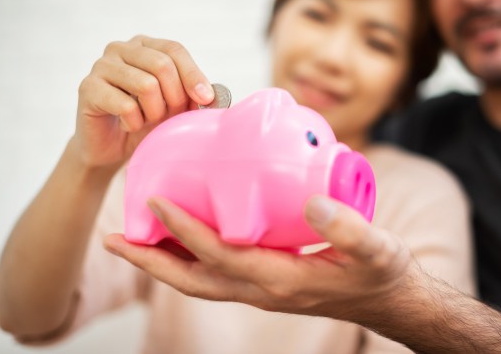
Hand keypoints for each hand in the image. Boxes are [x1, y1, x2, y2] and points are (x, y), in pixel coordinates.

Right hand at [73, 35, 214, 168]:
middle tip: (169, 116)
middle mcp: (121, 49)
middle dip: (174, 97)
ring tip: (147, 120)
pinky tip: (128, 125)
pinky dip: (134, 123)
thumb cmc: (147, 121)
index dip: (193, 74)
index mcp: (145, 46)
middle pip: (162, 65)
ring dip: (154, 112)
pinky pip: (126, 106)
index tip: (205, 99)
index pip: (174, 49)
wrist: (112, 148)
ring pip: (146, 85)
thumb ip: (195, 96)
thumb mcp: (177, 107)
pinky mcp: (88, 88)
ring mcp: (101, 65)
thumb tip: (212, 95)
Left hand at [103, 195, 411, 318]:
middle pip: (191, 280)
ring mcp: (260, 291)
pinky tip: (184, 239)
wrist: (387, 300)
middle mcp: (261, 290)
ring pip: (198, 282)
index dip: (184, 229)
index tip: (153, 201)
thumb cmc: (380, 272)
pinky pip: (214, 276)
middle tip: (112, 240)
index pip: (219, 254)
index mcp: (281, 279)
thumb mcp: (374, 249)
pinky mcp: (265, 284)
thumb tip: (312, 202)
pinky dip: (188, 261)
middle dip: (148, 261)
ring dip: (161, 264)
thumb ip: (347, 227)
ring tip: (131, 242)